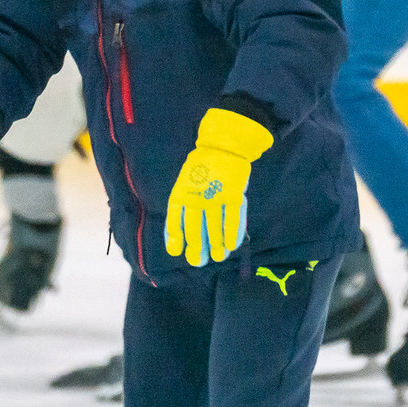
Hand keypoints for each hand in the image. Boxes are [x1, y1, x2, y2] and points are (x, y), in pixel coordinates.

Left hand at [164, 108, 273, 266]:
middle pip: (195, 227)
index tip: (176, 251)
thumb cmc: (203, 167)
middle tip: (198, 261)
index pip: (175, 218)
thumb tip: (180, 231)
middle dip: (197, 247)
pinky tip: (232, 245)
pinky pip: (233, 218)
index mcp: (182, 191)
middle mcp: (197, 195)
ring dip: (216, 244)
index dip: (174, 236)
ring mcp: (216, 195)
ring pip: (214, 226)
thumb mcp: (186, 182)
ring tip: (218, 257)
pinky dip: (232, 233)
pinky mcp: (234, 194)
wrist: (224, 145)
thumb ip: (184, 204)